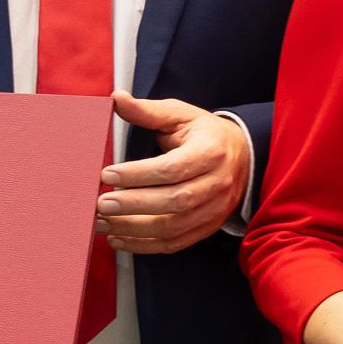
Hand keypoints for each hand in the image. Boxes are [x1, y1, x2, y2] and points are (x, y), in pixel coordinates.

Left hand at [100, 94, 251, 253]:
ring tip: (101, 223)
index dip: (138, 174)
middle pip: (175, 201)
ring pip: (173, 226)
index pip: (173, 168)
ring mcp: (215, 209)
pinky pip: (174, 243)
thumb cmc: (203, 134)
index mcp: (211, 151)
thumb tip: (116, 98)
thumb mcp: (180, 115)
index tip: (106, 175)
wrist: (242, 156)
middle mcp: (218, 183)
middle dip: (133, 205)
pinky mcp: (207, 227)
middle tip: (100, 204)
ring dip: (133, 228)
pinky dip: (143, 245)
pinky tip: (118, 238)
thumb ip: (147, 111)